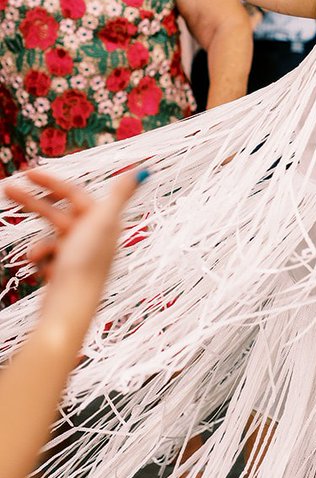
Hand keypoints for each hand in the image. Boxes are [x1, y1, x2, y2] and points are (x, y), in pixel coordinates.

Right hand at [3, 168, 140, 337]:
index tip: (27, 173)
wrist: (70, 307)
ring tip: (35, 255)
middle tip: (8, 190)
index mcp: (104, 224)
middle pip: (59, 213)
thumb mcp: (102, 222)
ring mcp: (79, 257)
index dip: (52, 182)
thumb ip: (119, 195)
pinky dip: (42, 261)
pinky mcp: (67, 273)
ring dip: (40, 244)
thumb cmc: (86, 265)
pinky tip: (44, 271)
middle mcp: (94, 239)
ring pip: (51, 239)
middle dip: (34, 203)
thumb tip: (141, 170)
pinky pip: (48, 259)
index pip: (75, 195)